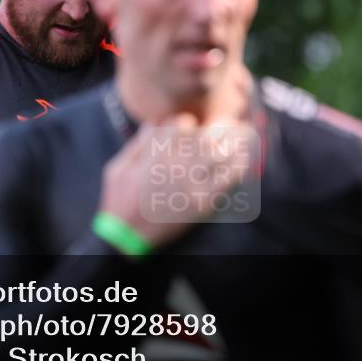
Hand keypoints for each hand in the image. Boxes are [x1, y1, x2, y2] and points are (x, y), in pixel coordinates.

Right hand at [98, 113, 257, 249]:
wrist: (126, 237)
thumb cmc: (118, 202)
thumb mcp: (117, 167)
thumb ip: (137, 145)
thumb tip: (153, 125)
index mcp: (156, 153)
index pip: (181, 126)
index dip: (188, 123)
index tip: (193, 127)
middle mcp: (176, 164)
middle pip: (206, 137)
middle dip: (221, 127)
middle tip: (232, 123)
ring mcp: (191, 183)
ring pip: (219, 154)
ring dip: (234, 142)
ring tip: (245, 135)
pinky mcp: (201, 203)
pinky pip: (226, 181)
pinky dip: (238, 168)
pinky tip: (244, 161)